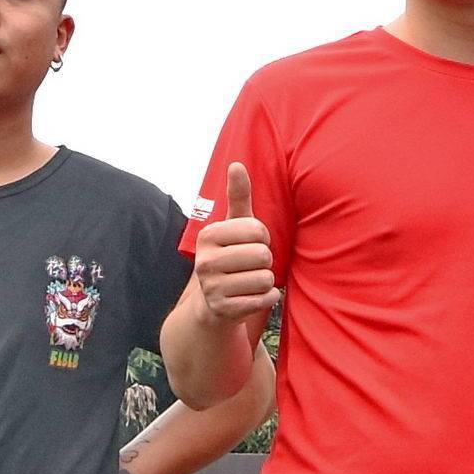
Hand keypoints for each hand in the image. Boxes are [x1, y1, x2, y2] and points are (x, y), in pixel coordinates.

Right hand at [194, 164, 278, 332]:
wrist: (212, 301)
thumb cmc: (230, 255)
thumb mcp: (233, 225)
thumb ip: (238, 196)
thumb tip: (237, 164)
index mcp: (208, 236)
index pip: (258, 230)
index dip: (262, 238)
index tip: (249, 244)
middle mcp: (205, 261)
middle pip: (263, 255)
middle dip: (265, 260)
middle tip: (250, 264)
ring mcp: (212, 287)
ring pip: (265, 278)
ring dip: (266, 280)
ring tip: (250, 279)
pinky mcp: (224, 310)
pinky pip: (265, 299)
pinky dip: (268, 297)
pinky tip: (254, 295)